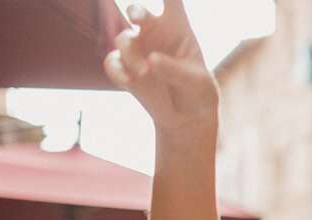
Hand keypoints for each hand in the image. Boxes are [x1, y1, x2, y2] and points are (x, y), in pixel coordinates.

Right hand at [104, 1, 217, 133]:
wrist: (186, 117)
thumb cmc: (198, 92)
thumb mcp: (197, 83)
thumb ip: (176, 70)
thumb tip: (151, 61)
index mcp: (177, 27)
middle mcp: (154, 32)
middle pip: (137, 11)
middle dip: (135, 11)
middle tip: (137, 18)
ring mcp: (137, 49)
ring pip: (124, 40)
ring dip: (131, 55)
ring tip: (145, 73)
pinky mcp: (125, 68)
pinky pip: (112, 62)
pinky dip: (117, 70)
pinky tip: (128, 80)